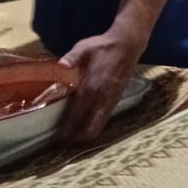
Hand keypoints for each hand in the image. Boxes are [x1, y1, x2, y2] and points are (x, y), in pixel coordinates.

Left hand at [59, 27, 143, 141]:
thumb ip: (70, 59)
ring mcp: (110, 100)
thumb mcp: (83, 48)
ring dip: (88, 133)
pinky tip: (87, 122)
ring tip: (75, 137)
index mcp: (90, 88)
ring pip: (100, 125)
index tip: (59, 139)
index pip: (77, 116)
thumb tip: (58, 67)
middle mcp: (101, 98)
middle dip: (79, 139)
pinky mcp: (116, 98)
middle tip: (66, 143)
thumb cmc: (103, 46)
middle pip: (91, 129)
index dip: (68, 130)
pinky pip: (105, 117)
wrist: (128, 44)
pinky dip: (95, 124)